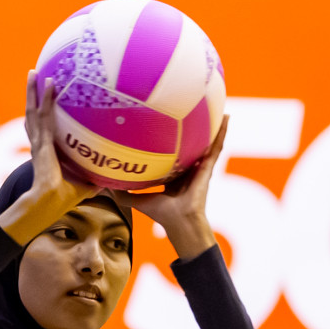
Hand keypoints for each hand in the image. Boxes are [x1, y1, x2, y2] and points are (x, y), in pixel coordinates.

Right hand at [0, 72, 99, 244]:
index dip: (38, 114)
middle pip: (32, 114)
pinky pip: (44, 116)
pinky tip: (51, 82)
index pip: (39, 129)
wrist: (48, 203)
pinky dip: (46, 98)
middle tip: (34, 76)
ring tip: (33, 72)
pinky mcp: (42, 142)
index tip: (40, 100)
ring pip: (33, 110)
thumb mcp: (84, 186)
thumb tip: (112, 182)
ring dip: (33, 90)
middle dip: (32, 95)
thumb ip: (95, 181)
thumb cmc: (62, 200)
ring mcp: (38, 142)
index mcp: (44, 152)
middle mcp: (38, 144)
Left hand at [120, 115, 228, 259]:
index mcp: (174, 176)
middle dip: (195, 130)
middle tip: (195, 111)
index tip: (167, 127)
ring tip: (217, 107)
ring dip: (213, 126)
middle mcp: (188, 169)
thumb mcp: (138, 200)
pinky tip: (226, 118)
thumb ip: (123, 193)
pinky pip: (216, 146)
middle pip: (192, 145)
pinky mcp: (208, 167)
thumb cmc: (162, 214)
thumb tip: (104, 185)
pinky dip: (222, 132)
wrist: (179, 221)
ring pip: (208, 142)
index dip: (172, 144)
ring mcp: (200, 167)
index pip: (174, 156)